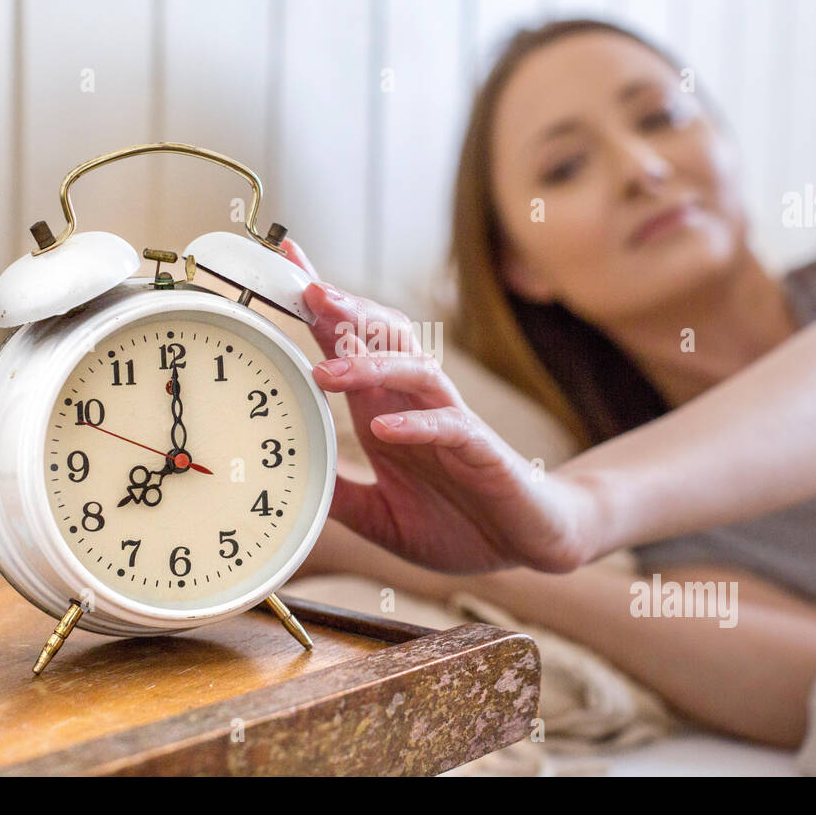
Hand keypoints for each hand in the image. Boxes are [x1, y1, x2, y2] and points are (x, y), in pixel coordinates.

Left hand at [280, 239, 597, 573]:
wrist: (527, 544)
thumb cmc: (459, 523)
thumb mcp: (381, 518)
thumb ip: (341, 498)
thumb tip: (290, 487)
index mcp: (386, 412)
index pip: (352, 346)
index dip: (322, 310)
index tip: (288, 270)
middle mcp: (417, 406)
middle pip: (383, 338)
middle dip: (347, 312)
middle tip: (308, 290)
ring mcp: (452, 423)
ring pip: (415, 370)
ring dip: (371, 364)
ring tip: (328, 369)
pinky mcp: (483, 451)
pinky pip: (451, 426)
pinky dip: (417, 424)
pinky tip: (384, 428)